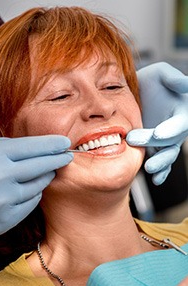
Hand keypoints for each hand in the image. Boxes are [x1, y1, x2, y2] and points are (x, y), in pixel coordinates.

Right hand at [0, 135, 72, 245]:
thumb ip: (3, 150)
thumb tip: (36, 148)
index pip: (31, 146)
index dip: (51, 144)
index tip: (64, 142)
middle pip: (41, 164)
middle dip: (58, 159)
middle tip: (67, 156)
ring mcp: (3, 199)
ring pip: (39, 185)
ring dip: (45, 177)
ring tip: (47, 172)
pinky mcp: (6, 219)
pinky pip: (31, 202)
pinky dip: (33, 194)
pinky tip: (29, 190)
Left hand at [126, 62, 187, 184]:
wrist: (136, 94)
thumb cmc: (151, 82)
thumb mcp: (161, 73)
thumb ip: (173, 79)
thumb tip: (186, 84)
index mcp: (182, 111)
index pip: (180, 123)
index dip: (171, 129)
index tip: (159, 134)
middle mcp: (176, 129)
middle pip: (170, 142)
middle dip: (158, 147)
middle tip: (138, 146)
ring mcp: (166, 141)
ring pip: (167, 155)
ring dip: (160, 164)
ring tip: (149, 169)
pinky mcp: (155, 148)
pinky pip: (161, 162)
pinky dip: (160, 172)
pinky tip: (155, 179)